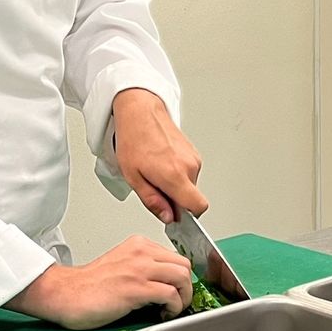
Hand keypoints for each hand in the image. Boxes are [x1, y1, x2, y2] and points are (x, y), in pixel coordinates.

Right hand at [4, 236, 192, 328]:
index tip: (177, 292)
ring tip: (171, 309)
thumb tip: (169, 284)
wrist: (65, 294)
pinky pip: (171, 294)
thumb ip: (144, 268)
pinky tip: (162, 314)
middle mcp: (141, 252)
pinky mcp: (136, 288)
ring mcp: (139, 268)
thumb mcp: (122, 265)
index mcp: (139, 245)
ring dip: (183, 298)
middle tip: (177, 302)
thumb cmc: (89, 286)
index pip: (176, 257)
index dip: (180, 278)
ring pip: (182, 277)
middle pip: (184, 265)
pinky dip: (174, 307)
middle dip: (186, 287)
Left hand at [112, 88, 207, 223]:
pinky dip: (177, 174)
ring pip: (190, 185)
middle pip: (191, 198)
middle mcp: (190, 166)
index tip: (174, 215)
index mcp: (175, 175)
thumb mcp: (133, 177)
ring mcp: (194, 158)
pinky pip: (189, 173)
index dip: (188, 217)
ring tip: (155, 171)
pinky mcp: (194, 152)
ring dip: (175, 185)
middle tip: (154, 187)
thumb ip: (153, 201)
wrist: (141, 112)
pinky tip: (161, 163)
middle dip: (175, 199)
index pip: (198, 207)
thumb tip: (168, 217)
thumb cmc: (134, 139)